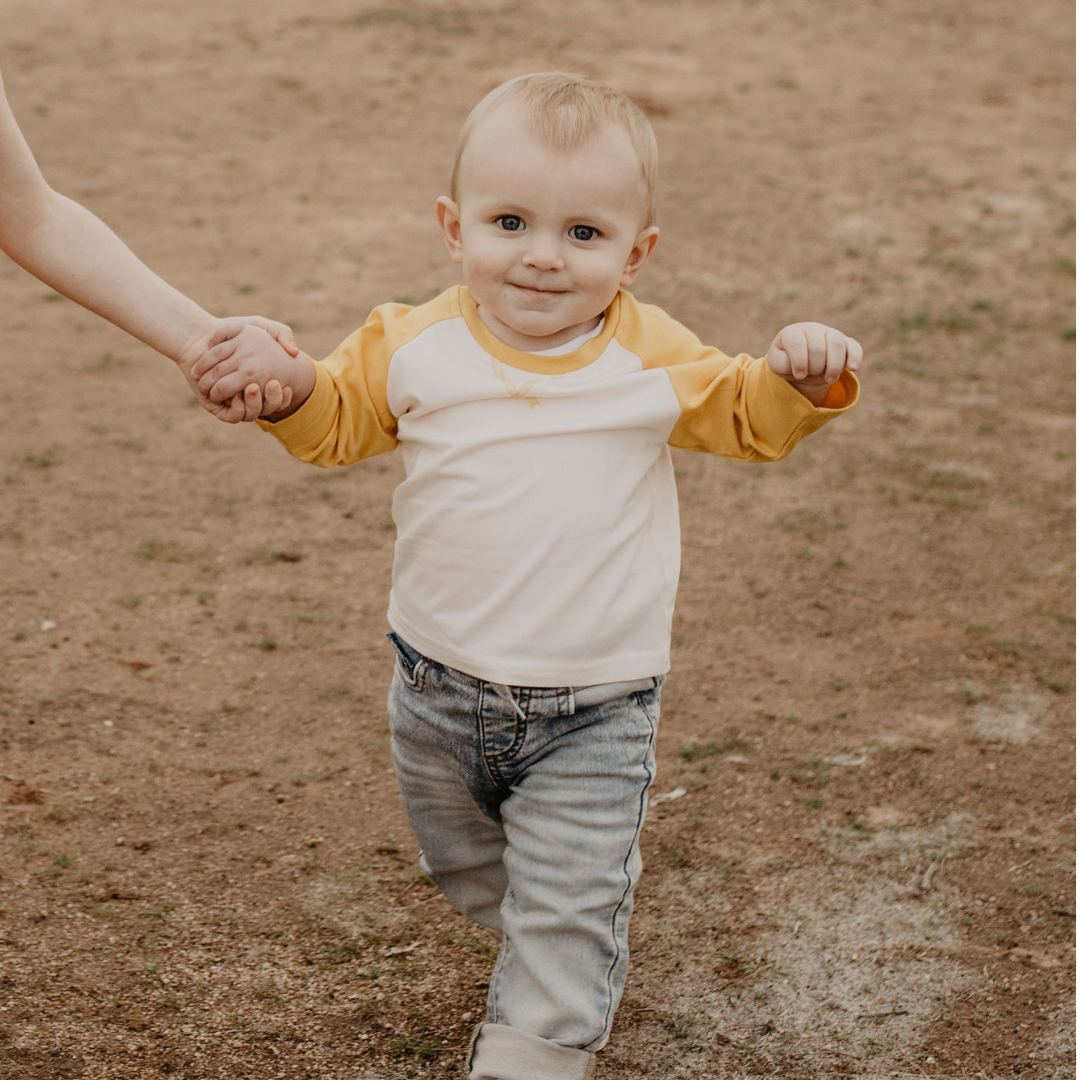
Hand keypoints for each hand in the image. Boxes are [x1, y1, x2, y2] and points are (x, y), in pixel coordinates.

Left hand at [174, 315, 300, 422]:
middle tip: (275, 384)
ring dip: (256, 405)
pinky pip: (233, 416)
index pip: (278, 398)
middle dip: (273, 400)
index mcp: (260, 382)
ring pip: (251, 414)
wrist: (198, 336)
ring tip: (254, 388)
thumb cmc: (229, 330)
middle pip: (267, 408)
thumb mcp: (258, 325)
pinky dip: (238, 409)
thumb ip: (281, 333)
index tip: (285, 384)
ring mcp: (232, 401)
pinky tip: (238, 395)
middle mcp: (246, 394)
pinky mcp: (217, 406)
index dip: (284, 396)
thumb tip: (295, 352)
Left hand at [767, 322, 861, 405]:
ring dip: (833, 366)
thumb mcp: (777, 364)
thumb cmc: (787, 362)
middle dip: (815, 367)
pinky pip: (854, 347)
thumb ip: (782, 364)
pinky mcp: (846, 343)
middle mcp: (812, 329)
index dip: (799, 362)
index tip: (799, 376)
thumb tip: (800, 366)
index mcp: (792, 333)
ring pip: (836, 344)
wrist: (801, 363)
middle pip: (818, 347)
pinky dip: (855, 357)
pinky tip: (852, 368)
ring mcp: (830, 334)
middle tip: (812, 376)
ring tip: (829, 380)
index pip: (797, 343)